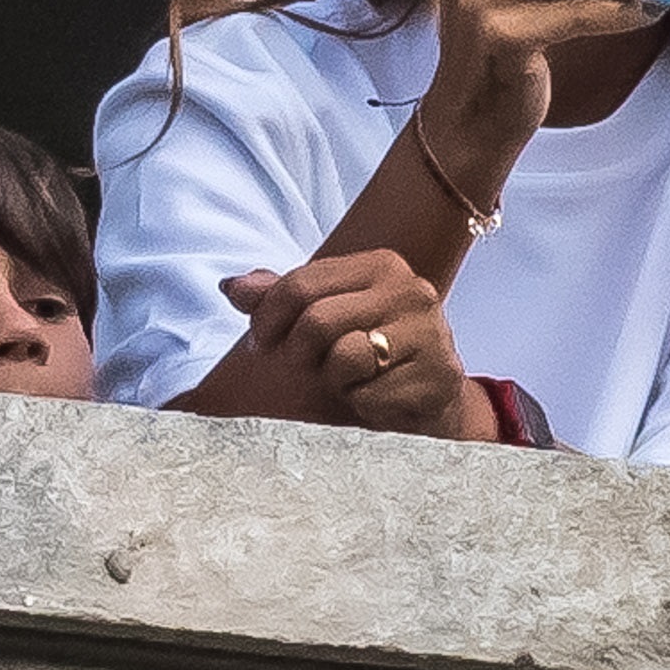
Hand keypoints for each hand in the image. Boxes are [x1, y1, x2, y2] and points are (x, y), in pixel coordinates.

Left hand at [176, 246, 478, 435]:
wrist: (426, 398)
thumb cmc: (365, 352)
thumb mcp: (321, 316)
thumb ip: (276, 297)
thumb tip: (230, 287)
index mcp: (380, 265)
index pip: (300, 284)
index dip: (266, 318)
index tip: (260, 343)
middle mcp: (411, 291)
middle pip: (318, 321)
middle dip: (297, 352)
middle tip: (304, 367)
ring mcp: (431, 333)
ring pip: (347, 358)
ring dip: (334, 379)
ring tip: (349, 379)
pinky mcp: (439, 377)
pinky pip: (371, 396)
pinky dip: (361, 404)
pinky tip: (376, 397)